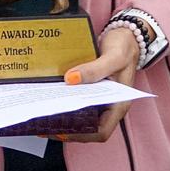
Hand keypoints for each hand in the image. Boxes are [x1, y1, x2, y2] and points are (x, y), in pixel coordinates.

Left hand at [52, 27, 141, 143]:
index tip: (60, 131)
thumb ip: (95, 69)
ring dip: (64, 117)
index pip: (101, 131)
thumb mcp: (114, 56)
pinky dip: (65, 101)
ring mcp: (100, 98)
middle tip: (44, 124)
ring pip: (81, 115)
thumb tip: (71, 79)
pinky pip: (78, 100)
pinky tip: (52, 97)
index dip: (81, 135)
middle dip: (66, 128)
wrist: (126, 34)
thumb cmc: (125, 47)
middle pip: (87, 127)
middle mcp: (109, 105)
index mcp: (118, 104)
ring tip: (43, 115)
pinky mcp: (92, 89)